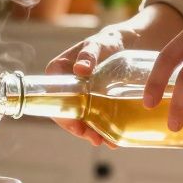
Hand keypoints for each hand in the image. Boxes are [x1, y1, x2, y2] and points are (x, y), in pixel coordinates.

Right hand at [45, 25, 133, 147]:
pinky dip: (99, 127)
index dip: (64, 117)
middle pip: (67, 113)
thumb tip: (80, 69)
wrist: (128, 42)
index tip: (79, 128)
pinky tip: (111, 137)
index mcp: (57, 72)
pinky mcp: (92, 99)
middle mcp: (65, 85)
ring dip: (91, 132)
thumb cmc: (108, 41)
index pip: (54, 100)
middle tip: (97, 139)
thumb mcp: (98, 46)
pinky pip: (91, 116)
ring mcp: (78, 94)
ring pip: (80, 118)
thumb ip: (88, 55)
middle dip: (80, 130)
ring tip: (107, 141)